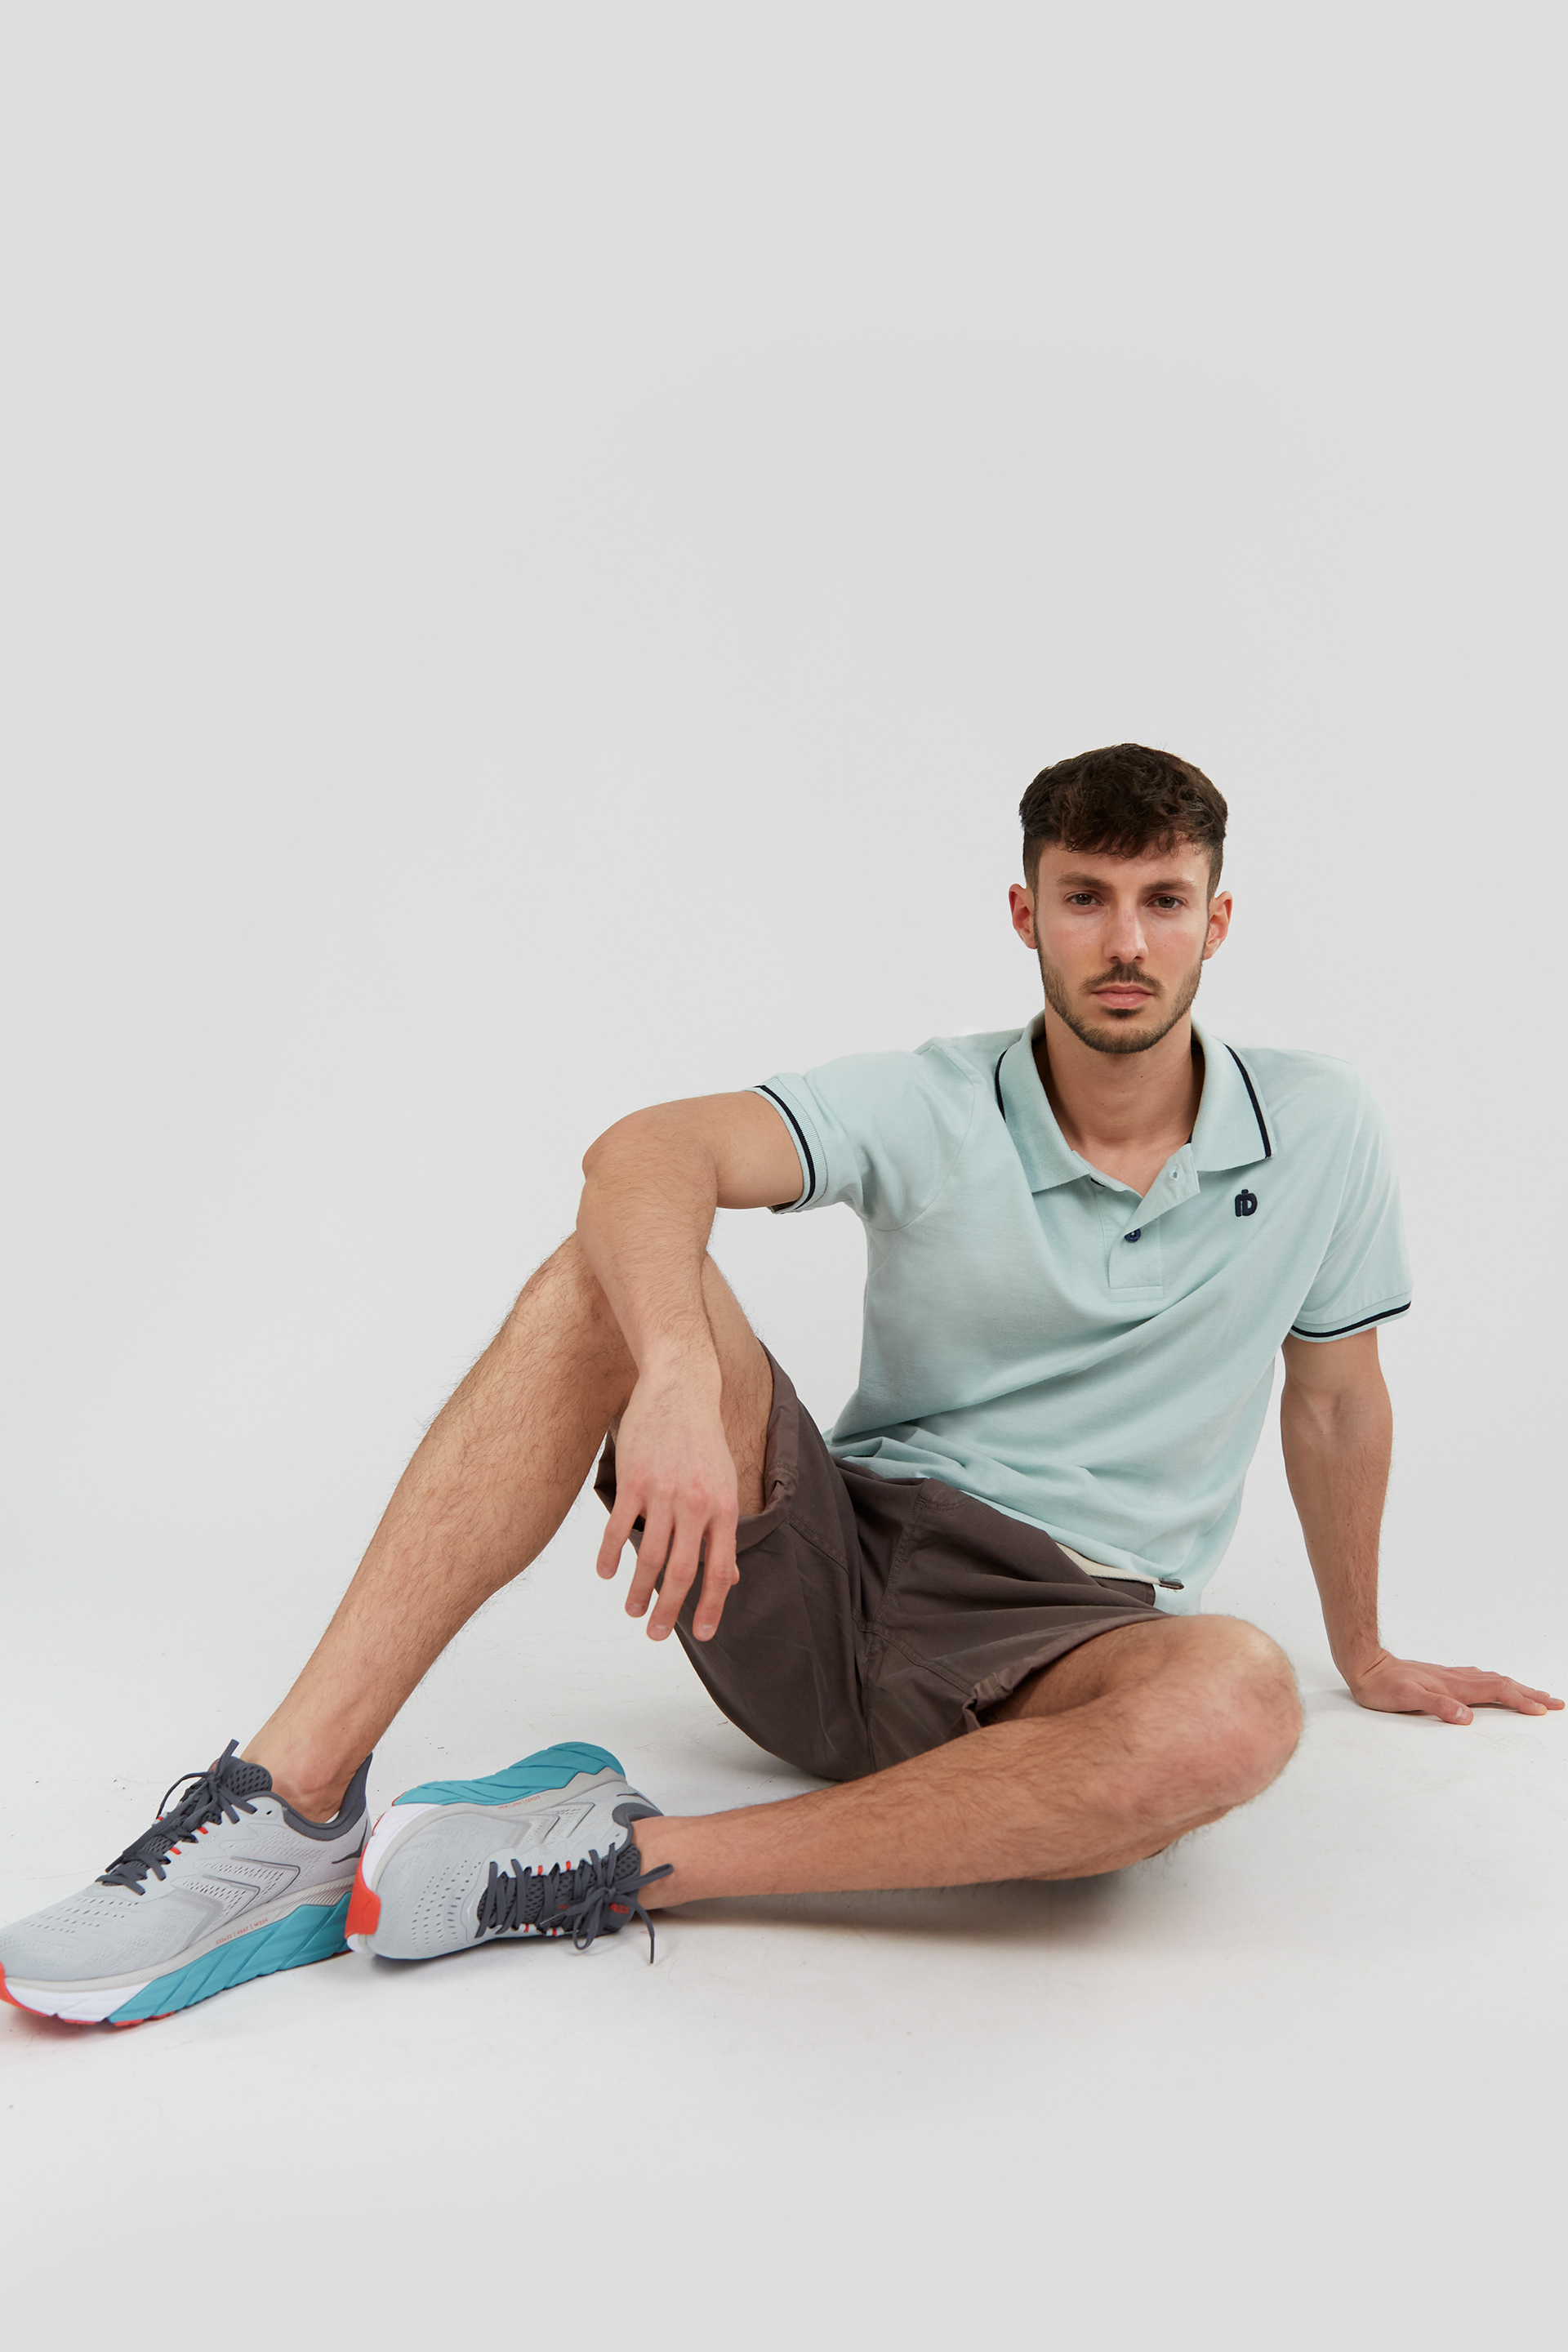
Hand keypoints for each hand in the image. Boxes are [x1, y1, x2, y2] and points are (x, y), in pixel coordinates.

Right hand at [594, 1371, 739, 1643]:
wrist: (681, 1386)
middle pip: (682, 1571)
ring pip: (650, 1555)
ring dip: (638, 1590)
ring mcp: (664, 1493)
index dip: (710, 1606)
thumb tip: (729, 1577)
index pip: (719, 1569)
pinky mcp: (635, 1480)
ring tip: (631, 1611)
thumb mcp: (726, 1483)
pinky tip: (606, 1573)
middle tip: (655, 1635)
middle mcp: (697, 1504)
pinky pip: (619, 1527)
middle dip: (669, 1610)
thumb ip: (724, 1531)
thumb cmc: (703, 1437)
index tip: (701, 1633)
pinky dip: (611, 1555)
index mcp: (725, 1507)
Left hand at [1344, 1649, 1564, 1723]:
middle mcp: (1456, 1679)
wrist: (1365, 1666)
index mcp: (1454, 1686)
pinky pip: (1478, 1678)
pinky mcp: (1442, 1676)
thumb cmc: (1383, 1687)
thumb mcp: (1406, 1700)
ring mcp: (1450, 1676)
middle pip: (1502, 1684)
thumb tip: (1466, 1718)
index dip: (1520, 1701)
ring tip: (1536, 1695)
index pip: (1496, 1692)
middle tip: (1556, 1703)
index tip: (1542, 1710)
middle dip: (1530, 1694)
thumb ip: (1437, 1707)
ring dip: (1517, 1687)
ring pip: (1492, 1680)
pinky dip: (1496, 1682)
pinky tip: (1495, 1683)